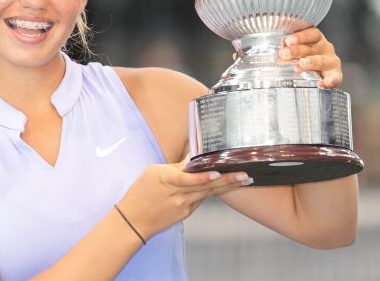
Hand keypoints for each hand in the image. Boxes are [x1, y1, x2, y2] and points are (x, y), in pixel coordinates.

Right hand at [117, 160, 252, 239]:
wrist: (133, 221)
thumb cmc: (140, 192)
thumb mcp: (153, 172)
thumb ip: (175, 166)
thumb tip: (193, 158)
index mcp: (168, 180)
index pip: (188, 178)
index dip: (203, 177)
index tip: (218, 172)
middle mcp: (179, 194)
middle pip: (206, 186)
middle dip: (228, 180)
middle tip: (246, 175)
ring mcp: (184, 206)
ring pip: (208, 192)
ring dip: (227, 185)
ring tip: (244, 179)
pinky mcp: (186, 213)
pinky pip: (201, 199)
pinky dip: (213, 191)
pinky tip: (228, 185)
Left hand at [278, 27, 341, 87]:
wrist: (318, 78)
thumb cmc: (301, 60)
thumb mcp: (294, 53)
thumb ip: (287, 50)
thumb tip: (281, 52)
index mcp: (316, 39)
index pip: (311, 34)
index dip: (300, 36)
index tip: (288, 41)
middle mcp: (325, 48)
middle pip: (313, 47)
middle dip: (298, 50)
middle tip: (285, 53)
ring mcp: (331, 62)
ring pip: (323, 60)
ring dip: (312, 62)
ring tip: (301, 64)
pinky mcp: (336, 75)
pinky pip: (335, 78)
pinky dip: (330, 81)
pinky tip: (322, 84)